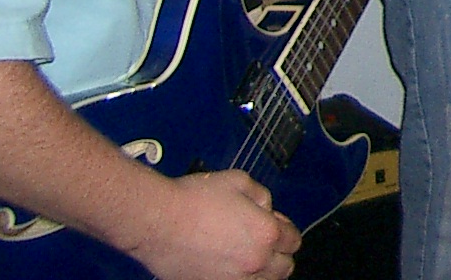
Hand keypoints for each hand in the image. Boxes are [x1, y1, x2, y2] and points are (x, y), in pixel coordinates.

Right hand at [125, 170, 300, 279]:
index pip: (293, 240)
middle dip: (278, 253)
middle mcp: (254, 261)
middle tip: (264, 242)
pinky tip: (230, 267)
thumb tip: (266, 208)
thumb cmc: (194, 199)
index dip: (285, 229)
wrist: (157, 220)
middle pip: (284, 267)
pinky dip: (241, 279)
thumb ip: (262, 196)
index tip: (275, 225)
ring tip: (249, 257)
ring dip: (263, 271)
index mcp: (266, 233)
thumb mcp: (239, 181)